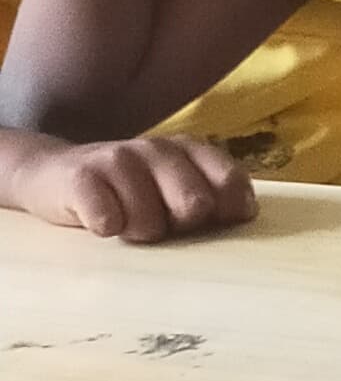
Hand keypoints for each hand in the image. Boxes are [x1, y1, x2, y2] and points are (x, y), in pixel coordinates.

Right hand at [1, 131, 257, 239]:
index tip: (213, 223)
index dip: (227, 211)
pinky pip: (108, 220)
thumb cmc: (129, 192)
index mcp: (189, 150)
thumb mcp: (175, 190)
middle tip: (158, 222)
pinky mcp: (82, 176)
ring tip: (124, 218)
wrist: (53, 175)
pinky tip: (100, 221)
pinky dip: (106, 228)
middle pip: (194, 205)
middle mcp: (157, 148)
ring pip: (149, 222)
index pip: (231, 181)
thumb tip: (246, 215)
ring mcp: (119, 158)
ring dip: (138, 232)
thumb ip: (214, 197)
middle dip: (178, 226)